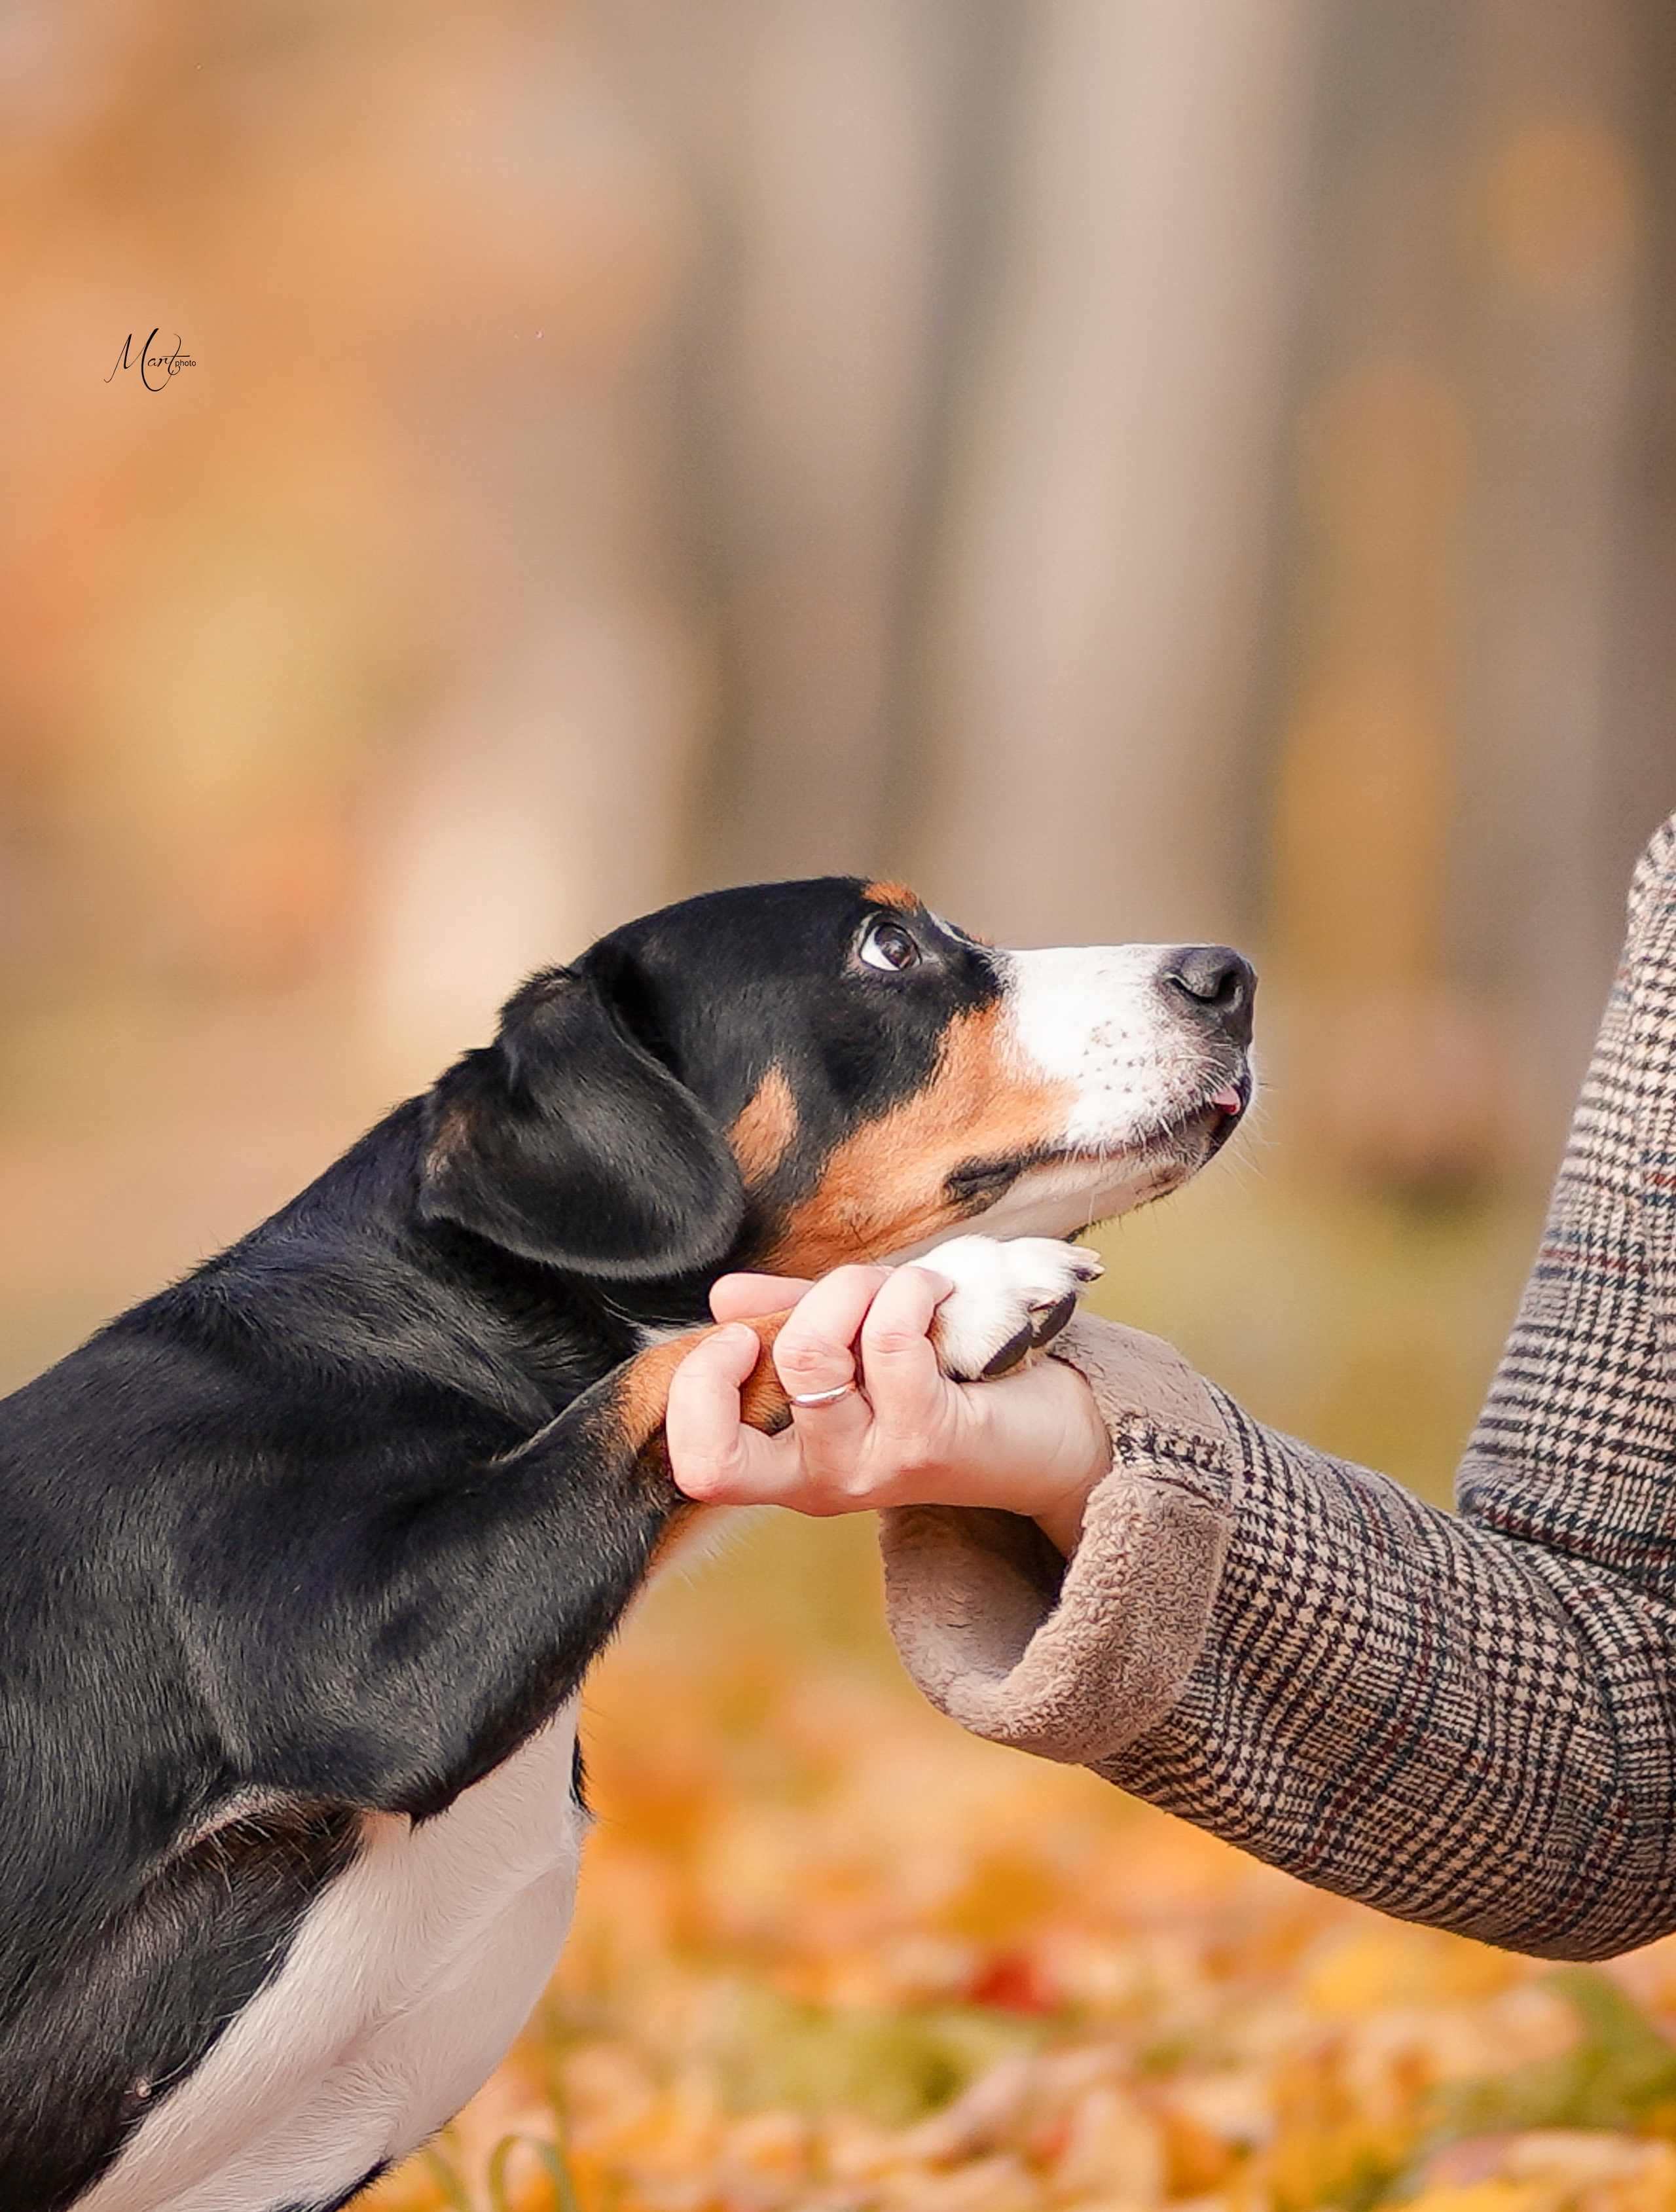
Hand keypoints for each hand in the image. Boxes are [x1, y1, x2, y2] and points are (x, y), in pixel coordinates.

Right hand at [666, 1263, 1112, 1555]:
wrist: (1055, 1435)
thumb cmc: (949, 1385)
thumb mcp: (857, 1352)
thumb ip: (791, 1325)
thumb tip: (722, 1298)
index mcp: (790, 1464)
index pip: (699, 1466)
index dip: (695, 1391)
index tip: (737, 1338)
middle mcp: (822, 1479)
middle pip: (728, 1437)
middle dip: (739, 1348)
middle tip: (816, 1307)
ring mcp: (873, 1465)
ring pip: (811, 1355)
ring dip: (853, 1288)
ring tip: (901, 1287)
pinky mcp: (929, 1439)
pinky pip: (888, 1337)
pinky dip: (908, 1290)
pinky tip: (938, 1294)